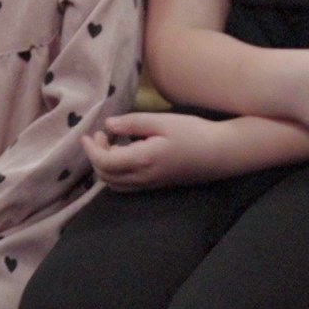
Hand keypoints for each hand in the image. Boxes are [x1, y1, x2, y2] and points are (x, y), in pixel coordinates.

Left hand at [85, 113, 229, 190]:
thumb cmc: (193, 133)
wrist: (219, 153)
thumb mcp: (163, 121)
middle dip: (96, 157)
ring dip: (105, 167)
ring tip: (111, 145)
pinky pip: (126, 186)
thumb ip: (133, 123)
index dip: (91, 149)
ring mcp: (149, 185)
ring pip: (115, 184)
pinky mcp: (156, 185)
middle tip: (102, 135)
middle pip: (106, 176)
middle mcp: (142, 178)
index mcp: (142, 160)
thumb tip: (108, 124)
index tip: (89, 134)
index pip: (105, 162)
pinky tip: (125, 156)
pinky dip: (116, 173)